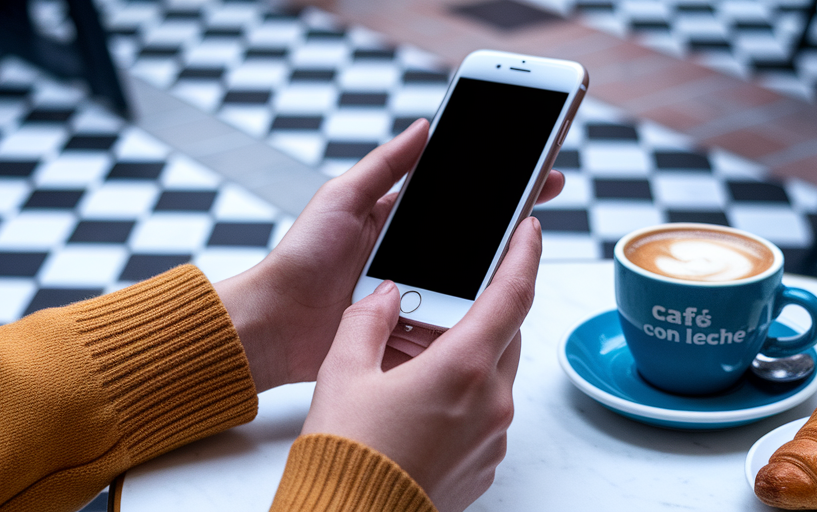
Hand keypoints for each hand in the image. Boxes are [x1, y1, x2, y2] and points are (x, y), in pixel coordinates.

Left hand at [215, 119, 562, 391]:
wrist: (276, 323)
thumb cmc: (300, 259)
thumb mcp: (342, 198)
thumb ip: (384, 164)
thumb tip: (423, 126)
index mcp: (398, 223)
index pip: (459, 202)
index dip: (497, 192)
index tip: (535, 176)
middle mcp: (412, 261)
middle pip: (472, 246)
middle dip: (508, 233)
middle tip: (540, 212)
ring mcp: (414, 298)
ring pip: (468, 287)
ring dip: (492, 277)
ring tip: (522, 258)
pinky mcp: (411, 333)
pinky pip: (450, 325)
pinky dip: (471, 319)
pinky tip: (494, 307)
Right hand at [300, 216, 541, 511]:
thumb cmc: (346, 453)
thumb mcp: (343, 371)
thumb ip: (369, 319)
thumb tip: (388, 296)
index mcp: (463, 369)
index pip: (512, 295)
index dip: (524, 255)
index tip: (528, 230)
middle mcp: (491, 403)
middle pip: (504, 335)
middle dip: (482, 310)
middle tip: (447, 299)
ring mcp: (492, 438)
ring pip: (493, 376)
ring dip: (468, 357)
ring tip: (418, 356)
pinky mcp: (483, 464)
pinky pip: (484, 415)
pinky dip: (462, 396)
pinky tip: (420, 401)